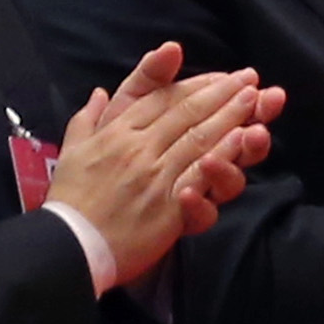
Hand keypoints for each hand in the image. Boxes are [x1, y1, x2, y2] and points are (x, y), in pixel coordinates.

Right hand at [52, 45, 279, 285]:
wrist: (69, 247)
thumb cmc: (70, 201)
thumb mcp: (73, 151)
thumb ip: (86, 119)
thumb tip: (98, 93)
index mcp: (117, 133)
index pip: (163, 100)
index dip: (195, 85)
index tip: (220, 76)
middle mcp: (139, 149)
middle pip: (187, 113)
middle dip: (222, 92)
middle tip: (249, 77)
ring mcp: (156, 176)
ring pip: (199, 137)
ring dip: (231, 115)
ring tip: (255, 99)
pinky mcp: (168, 206)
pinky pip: (200, 175)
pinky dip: (223, 154)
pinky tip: (242, 139)